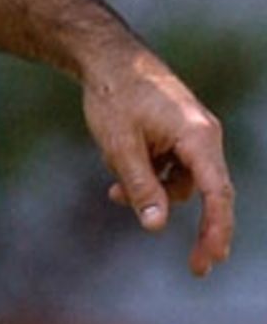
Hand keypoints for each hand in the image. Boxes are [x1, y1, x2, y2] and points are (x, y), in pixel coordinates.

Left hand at [82, 46, 234, 276]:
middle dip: (199, 227)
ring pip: (180, 181)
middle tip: (197, 268)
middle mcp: (203, 135)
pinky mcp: (177, 133)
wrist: (106, 55)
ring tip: (112, 188)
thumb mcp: (120, 146)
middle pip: (207, 192)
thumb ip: (140, 186)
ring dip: (151, 191)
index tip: (210, 259)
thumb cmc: (114, 95)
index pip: (218, 193)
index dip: (217, 230)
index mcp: (198, 136)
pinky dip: (147, 175)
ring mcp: (192, 133)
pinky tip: (115, 170)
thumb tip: (156, 226)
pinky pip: (170, 166)